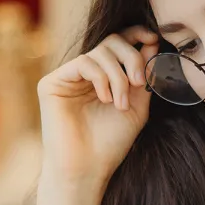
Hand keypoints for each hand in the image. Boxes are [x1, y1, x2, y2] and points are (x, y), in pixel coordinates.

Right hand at [36, 27, 160, 188]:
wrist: (87, 169)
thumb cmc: (111, 143)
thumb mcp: (137, 106)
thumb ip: (144, 76)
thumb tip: (152, 43)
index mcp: (105, 77)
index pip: (119, 43)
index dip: (136, 34)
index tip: (153, 40)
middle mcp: (85, 74)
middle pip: (111, 41)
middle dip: (131, 58)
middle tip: (139, 82)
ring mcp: (68, 77)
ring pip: (99, 51)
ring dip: (118, 76)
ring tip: (120, 104)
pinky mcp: (52, 83)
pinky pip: (83, 63)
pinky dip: (100, 78)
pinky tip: (105, 99)